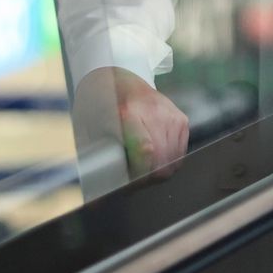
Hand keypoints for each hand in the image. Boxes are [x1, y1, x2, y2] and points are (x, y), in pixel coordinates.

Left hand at [74, 66, 190, 178]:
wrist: (120, 77)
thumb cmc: (100, 106)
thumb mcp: (90, 128)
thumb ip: (99, 157)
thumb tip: (97, 195)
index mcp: (129, 113)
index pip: (145, 151)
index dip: (138, 175)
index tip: (127, 185)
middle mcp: (156, 113)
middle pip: (162, 160)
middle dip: (148, 178)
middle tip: (133, 183)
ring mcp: (172, 116)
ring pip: (174, 160)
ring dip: (159, 172)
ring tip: (142, 171)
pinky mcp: (181, 120)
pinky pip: (180, 152)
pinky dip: (168, 161)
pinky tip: (154, 159)